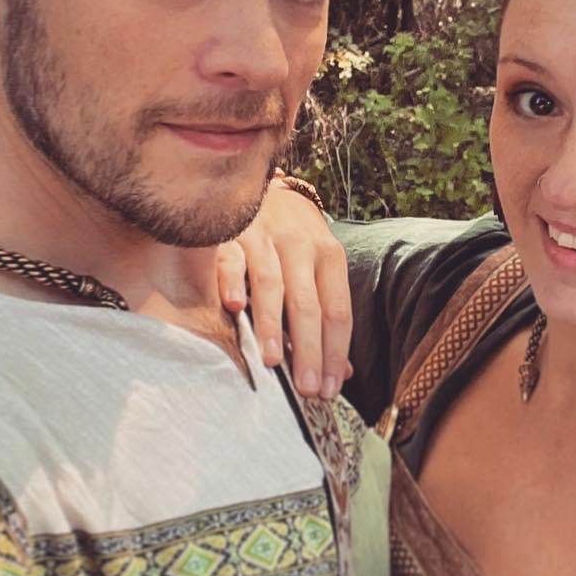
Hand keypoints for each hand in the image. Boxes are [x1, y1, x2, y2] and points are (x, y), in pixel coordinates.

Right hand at [217, 181, 351, 399]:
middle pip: (308, 304)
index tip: (331, 389)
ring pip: (271, 284)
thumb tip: (344, 373)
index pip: (338, 312)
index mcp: (329, 257)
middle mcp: (301, 246)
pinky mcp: (230, 232)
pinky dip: (232, 281)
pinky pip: (231, 258)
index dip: (336, 352)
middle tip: (307, 388)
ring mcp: (264, 237)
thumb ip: (327, 318)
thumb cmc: (294, 242)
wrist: (263, 186)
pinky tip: (233, 306)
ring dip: (271, 324)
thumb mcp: (319, 269)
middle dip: (309, 349)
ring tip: (273, 362)